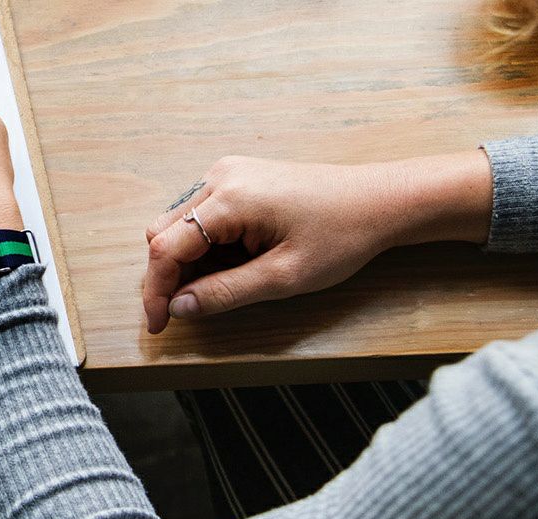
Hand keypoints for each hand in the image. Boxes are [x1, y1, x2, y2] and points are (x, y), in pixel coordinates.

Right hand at [142, 151, 492, 333]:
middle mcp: (220, 177)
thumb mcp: (283, 277)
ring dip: (187, 262)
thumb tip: (179, 308)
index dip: (156, 291)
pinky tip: (232, 264)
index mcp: (229, 198)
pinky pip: (201, 216)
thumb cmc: (342, 236)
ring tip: (221, 287)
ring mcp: (228, 174)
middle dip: (169, 277)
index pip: (165, 248)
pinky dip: (205, 246)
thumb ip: (225, 293)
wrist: (380, 201)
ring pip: (179, 226)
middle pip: (163, 234)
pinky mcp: (238, 178)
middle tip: (190, 311)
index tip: (160, 325)